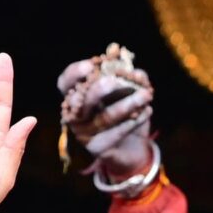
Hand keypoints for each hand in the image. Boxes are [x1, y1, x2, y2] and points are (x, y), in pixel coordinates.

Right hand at [57, 55, 155, 183]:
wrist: (130, 145)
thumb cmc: (123, 110)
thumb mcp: (126, 90)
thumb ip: (129, 78)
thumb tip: (137, 73)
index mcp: (76, 95)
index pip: (65, 82)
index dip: (75, 73)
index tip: (90, 65)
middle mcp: (75, 115)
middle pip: (81, 101)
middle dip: (99, 90)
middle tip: (116, 81)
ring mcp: (84, 133)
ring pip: (104, 117)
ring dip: (127, 104)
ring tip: (146, 95)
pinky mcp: (97, 147)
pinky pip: (116, 133)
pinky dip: (133, 122)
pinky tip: (147, 111)